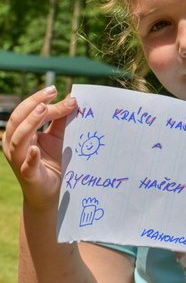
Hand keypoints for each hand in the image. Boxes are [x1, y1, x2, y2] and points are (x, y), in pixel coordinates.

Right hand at [2, 86, 76, 211]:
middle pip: (17, 120)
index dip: (39, 99)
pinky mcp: (29, 176)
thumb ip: (62, 118)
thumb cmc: (53, 161)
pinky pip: (26, 165)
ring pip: (18, 139)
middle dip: (33, 104)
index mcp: (20, 133)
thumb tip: (73, 97)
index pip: (26, 111)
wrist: (52, 192)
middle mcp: (14, 145)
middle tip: (50, 94)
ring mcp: (20, 161)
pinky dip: (30, 157)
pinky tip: (35, 149)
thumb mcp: (58, 136)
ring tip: (44, 109)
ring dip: (30, 123)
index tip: (56, 90)